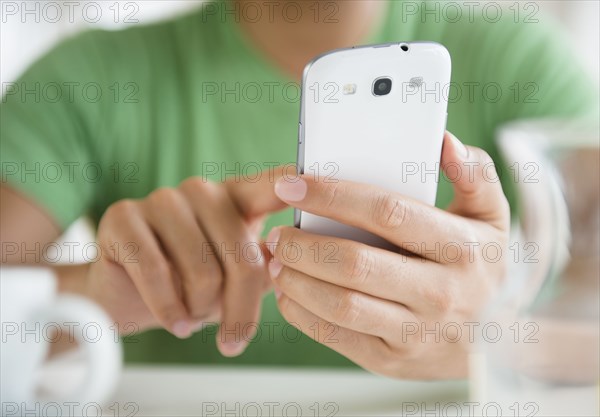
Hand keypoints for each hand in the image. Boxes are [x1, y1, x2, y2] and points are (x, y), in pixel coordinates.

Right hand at [86, 167, 286, 355]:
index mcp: (237, 198)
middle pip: (243, 256)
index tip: (322, 182)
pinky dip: (169, 310)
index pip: (275, 183)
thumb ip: (269, 265)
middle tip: (234, 337)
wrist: (132, 298)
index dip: (300, 184)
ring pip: (202, 272)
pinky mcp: (123, 216)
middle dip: (240, 310)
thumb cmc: (197, 286)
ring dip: (201, 310)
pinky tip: (174, 321)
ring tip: (193, 316)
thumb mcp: (240, 277)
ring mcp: (161, 199)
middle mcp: (203, 190)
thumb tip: (298, 267)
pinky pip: (157, 274)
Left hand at [267, 132, 509, 377]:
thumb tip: (446, 142)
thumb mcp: (492, 217)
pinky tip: (288, 292)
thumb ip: (476, 174)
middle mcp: (439, 293)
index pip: (386, 213)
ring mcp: (414, 332)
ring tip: (277, 259)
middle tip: (278, 231)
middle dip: (303, 245)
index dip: (333, 196)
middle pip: (354, 264)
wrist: (494, 343)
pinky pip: (336, 336)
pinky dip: (301, 313)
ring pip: (340, 304)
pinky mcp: (390, 360)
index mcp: (461, 248)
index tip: (293, 184)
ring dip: (297, 280)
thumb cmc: (481, 268)